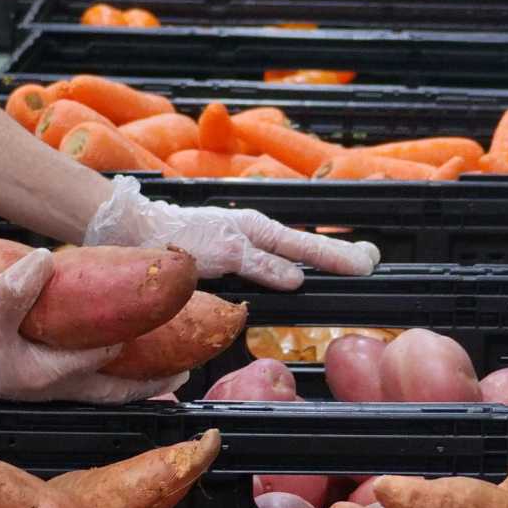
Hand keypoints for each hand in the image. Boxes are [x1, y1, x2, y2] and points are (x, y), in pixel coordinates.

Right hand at [0, 249, 181, 403]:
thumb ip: (13, 287)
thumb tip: (46, 261)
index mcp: (44, 375)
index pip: (103, 358)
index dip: (134, 340)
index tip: (165, 319)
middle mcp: (47, 386)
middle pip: (110, 389)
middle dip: (147, 384)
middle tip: (182, 376)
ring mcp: (37, 383)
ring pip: (96, 386)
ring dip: (128, 379)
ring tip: (159, 371)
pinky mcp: (25, 374)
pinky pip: (76, 376)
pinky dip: (98, 368)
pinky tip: (105, 354)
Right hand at [84, 174, 380, 292]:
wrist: (133, 226)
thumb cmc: (174, 242)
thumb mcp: (217, 251)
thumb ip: (251, 264)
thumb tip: (284, 280)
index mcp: (252, 230)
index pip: (300, 242)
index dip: (333, 250)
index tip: (364, 256)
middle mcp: (251, 228)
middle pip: (306, 241)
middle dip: (341, 252)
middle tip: (373, 260)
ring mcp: (238, 237)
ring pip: (292, 245)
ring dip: (325, 255)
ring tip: (356, 264)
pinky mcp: (221, 251)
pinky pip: (254, 262)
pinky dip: (275, 270)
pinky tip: (296, 280)